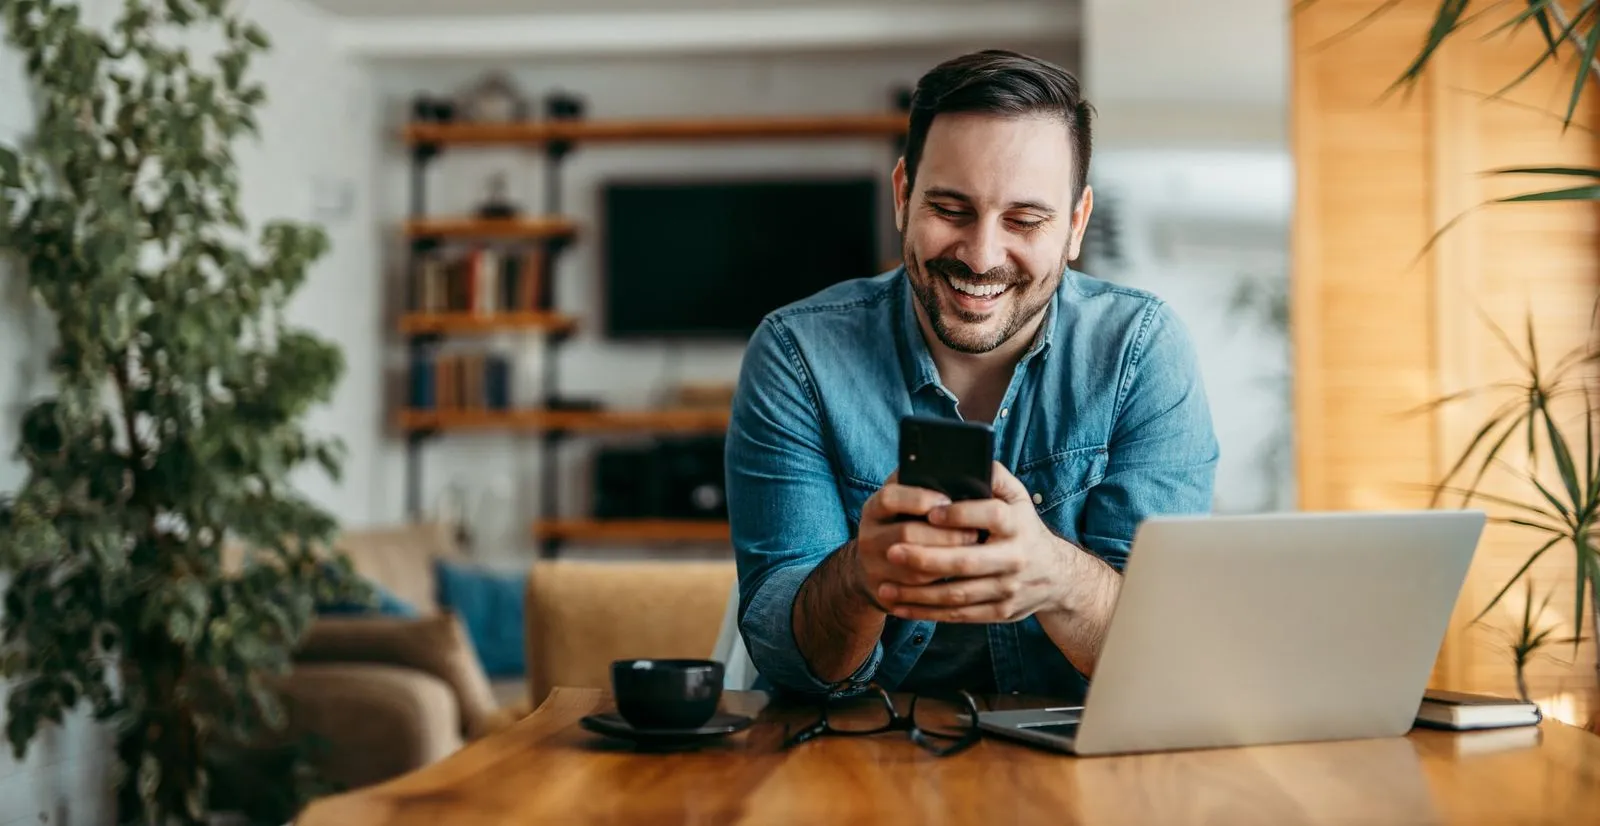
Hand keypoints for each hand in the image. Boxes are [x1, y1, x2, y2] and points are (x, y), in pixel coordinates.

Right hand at [850, 471, 982, 612]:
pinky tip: (960, 576)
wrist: (872, 568)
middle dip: (945, 535)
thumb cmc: (901, 525)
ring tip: (973, 554)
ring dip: (948, 561)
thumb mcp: (903, 503)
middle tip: (974, 534)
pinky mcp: (882, 592)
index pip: (890, 498)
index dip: (919, 498)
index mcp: (874, 508)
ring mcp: (872, 566)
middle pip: (906, 534)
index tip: (948, 500)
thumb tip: (958, 472)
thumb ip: (920, 486)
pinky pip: (915, 592)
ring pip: (914, 567)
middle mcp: (868, 536)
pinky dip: (940, 584)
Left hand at [874, 462, 1080, 622]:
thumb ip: (994, 477)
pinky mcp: (1000, 612)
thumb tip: (969, 458)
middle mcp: (1015, 558)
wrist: (1056, 577)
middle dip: (926, 558)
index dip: (961, 514)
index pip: (991, 515)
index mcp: (1017, 524)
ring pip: (958, 595)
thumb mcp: (1018, 498)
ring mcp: (1008, 589)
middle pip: (967, 561)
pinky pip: (958, 616)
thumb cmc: (1022, 527)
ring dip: (918, 594)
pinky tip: (900, 607)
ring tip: (884, 587)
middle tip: (891, 551)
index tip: (930, 512)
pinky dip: (927, 613)